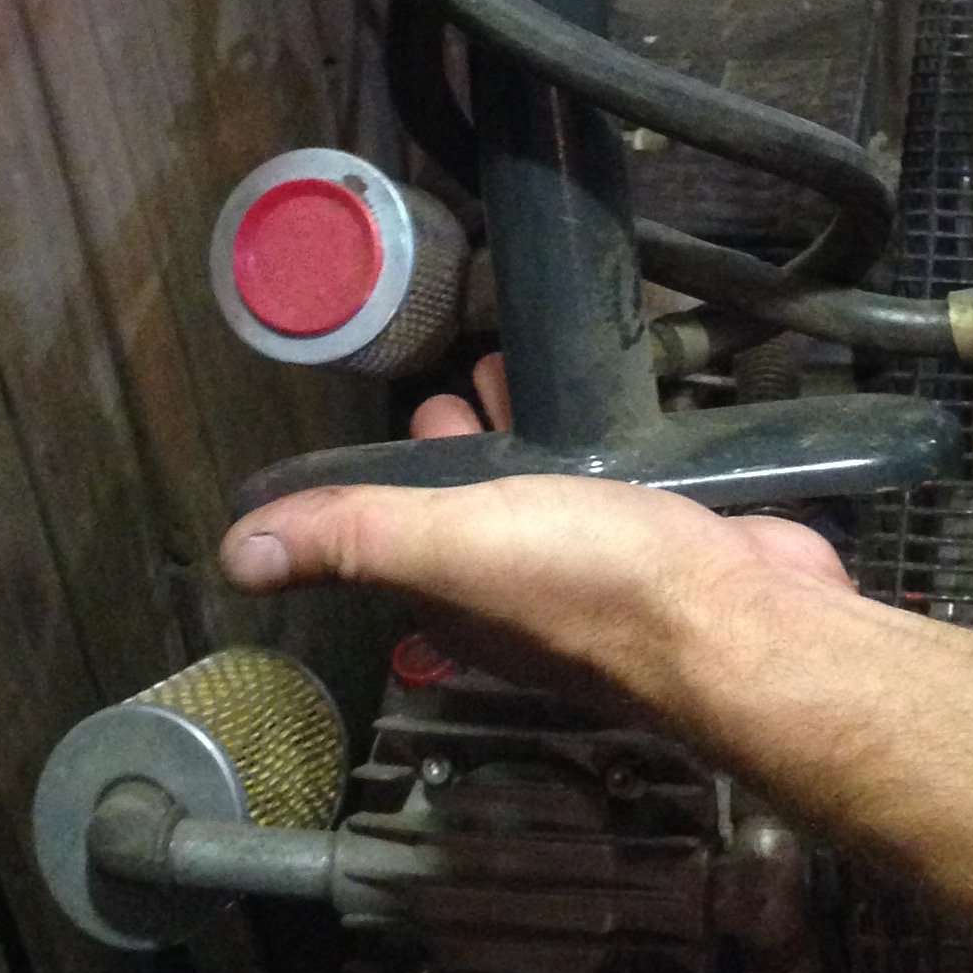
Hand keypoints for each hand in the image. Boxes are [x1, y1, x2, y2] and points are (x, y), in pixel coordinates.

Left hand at [223, 350, 851, 717]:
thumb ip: (354, 537)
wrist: (740, 618)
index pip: (401, 523)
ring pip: (543, 485)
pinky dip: (598, 436)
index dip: (390, 466)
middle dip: (457, 433)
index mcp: (455, 596)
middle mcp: (516, 587)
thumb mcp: (454, 547)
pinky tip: (608, 397)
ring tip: (524, 353)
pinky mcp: (657, 536)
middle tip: (456, 359)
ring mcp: (592, 563)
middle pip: (471, 499)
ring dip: (530, 425)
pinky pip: (612, 478)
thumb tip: (233, 555)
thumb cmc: (592, 583)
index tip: (389, 399)